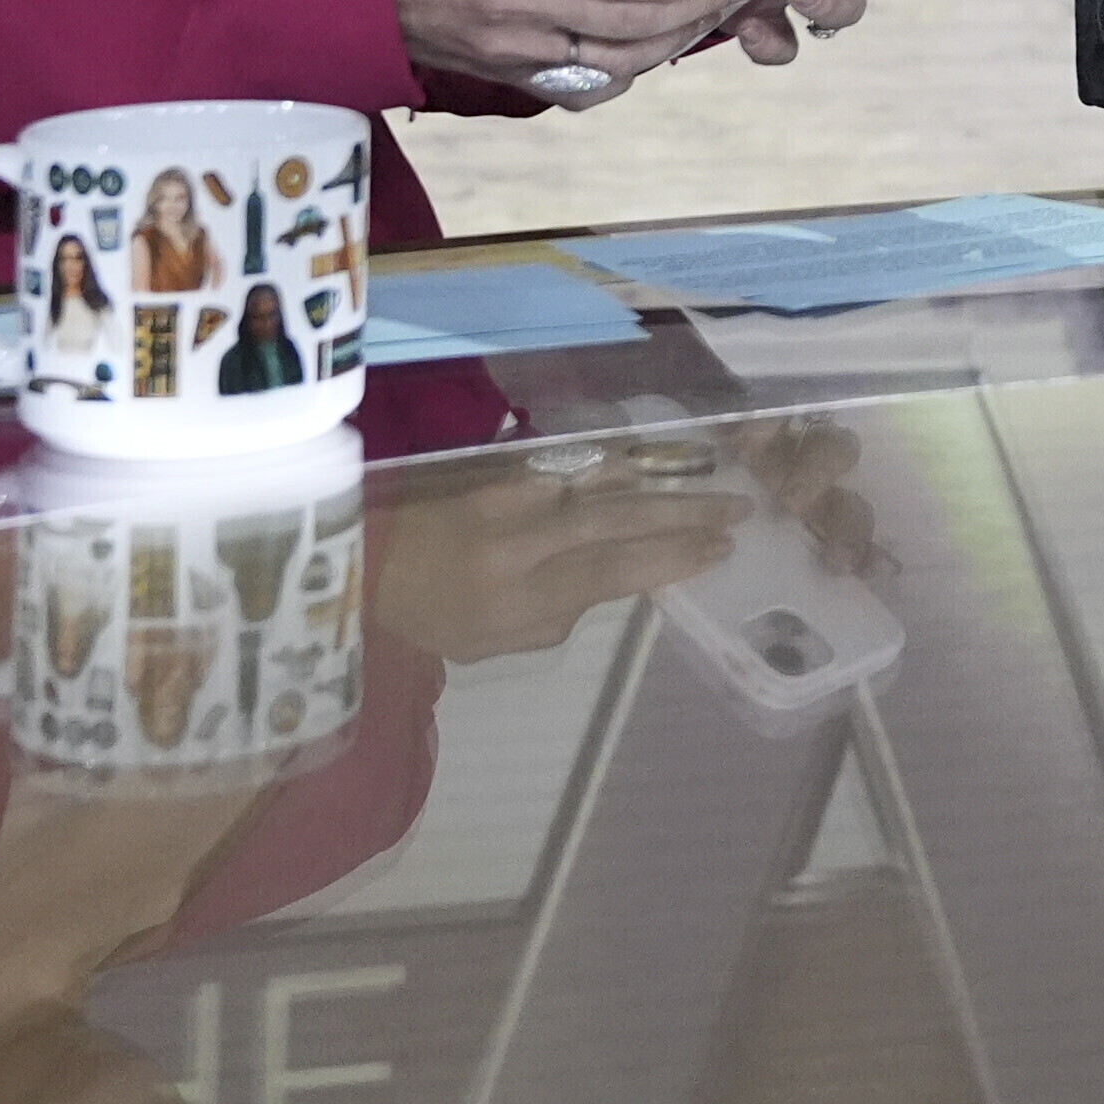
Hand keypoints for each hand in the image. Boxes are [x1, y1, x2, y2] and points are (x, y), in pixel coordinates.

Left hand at [375, 411, 876, 661]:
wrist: (362, 563)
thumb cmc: (433, 618)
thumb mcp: (496, 643)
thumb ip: (559, 614)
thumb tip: (611, 580)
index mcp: (519, 597)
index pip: (613, 570)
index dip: (672, 557)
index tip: (721, 550)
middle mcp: (521, 543)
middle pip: (620, 521)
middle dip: (686, 514)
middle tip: (740, 508)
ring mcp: (511, 500)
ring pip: (603, 485)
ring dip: (663, 483)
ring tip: (714, 481)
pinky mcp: (501, 473)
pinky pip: (573, 467)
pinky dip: (618, 465)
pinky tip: (653, 461)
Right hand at [386, 0, 754, 99]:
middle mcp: (515, 6)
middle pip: (630, 21)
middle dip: (694, 5)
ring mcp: (509, 51)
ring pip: (615, 62)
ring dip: (671, 42)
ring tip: (704, 12)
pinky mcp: (502, 75)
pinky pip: (581, 87)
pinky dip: (626, 72)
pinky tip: (649, 45)